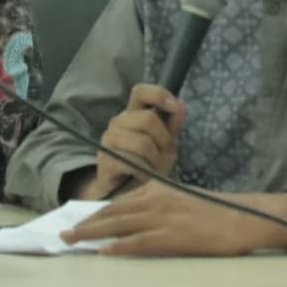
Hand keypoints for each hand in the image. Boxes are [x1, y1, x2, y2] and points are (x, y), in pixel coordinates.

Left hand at [62, 182, 286, 255]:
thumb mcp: (183, 201)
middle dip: (85, 223)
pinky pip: (139, 242)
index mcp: (158, 190)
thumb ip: (159, 206)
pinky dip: (119, 247)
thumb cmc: (216, 212)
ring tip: (72, 241)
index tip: (78, 221)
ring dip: (92, 234)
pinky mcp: (173, 236)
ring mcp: (163, 218)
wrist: (244, 218)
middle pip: (112, 212)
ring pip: (119, 225)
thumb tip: (136, 219)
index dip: (96, 213)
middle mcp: (156, 200)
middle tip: (64, 233)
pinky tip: (104, 252)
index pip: (119, 202)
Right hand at [77, 84, 184, 199]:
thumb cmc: (146, 165)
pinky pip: (132, 162)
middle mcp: (118, 122)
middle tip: (163, 156)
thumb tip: (180, 105)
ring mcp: (109, 140)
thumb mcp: (164, 144)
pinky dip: (143, 171)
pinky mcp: (105, 160)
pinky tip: (142, 176)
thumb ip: (172, 125)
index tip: (174, 107)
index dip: (159, 95)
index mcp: (133, 114)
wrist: (124, 194)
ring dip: (154, 160)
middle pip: (148, 119)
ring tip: (152, 169)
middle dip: (163, 141)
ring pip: (142, 143)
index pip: (141, 92)